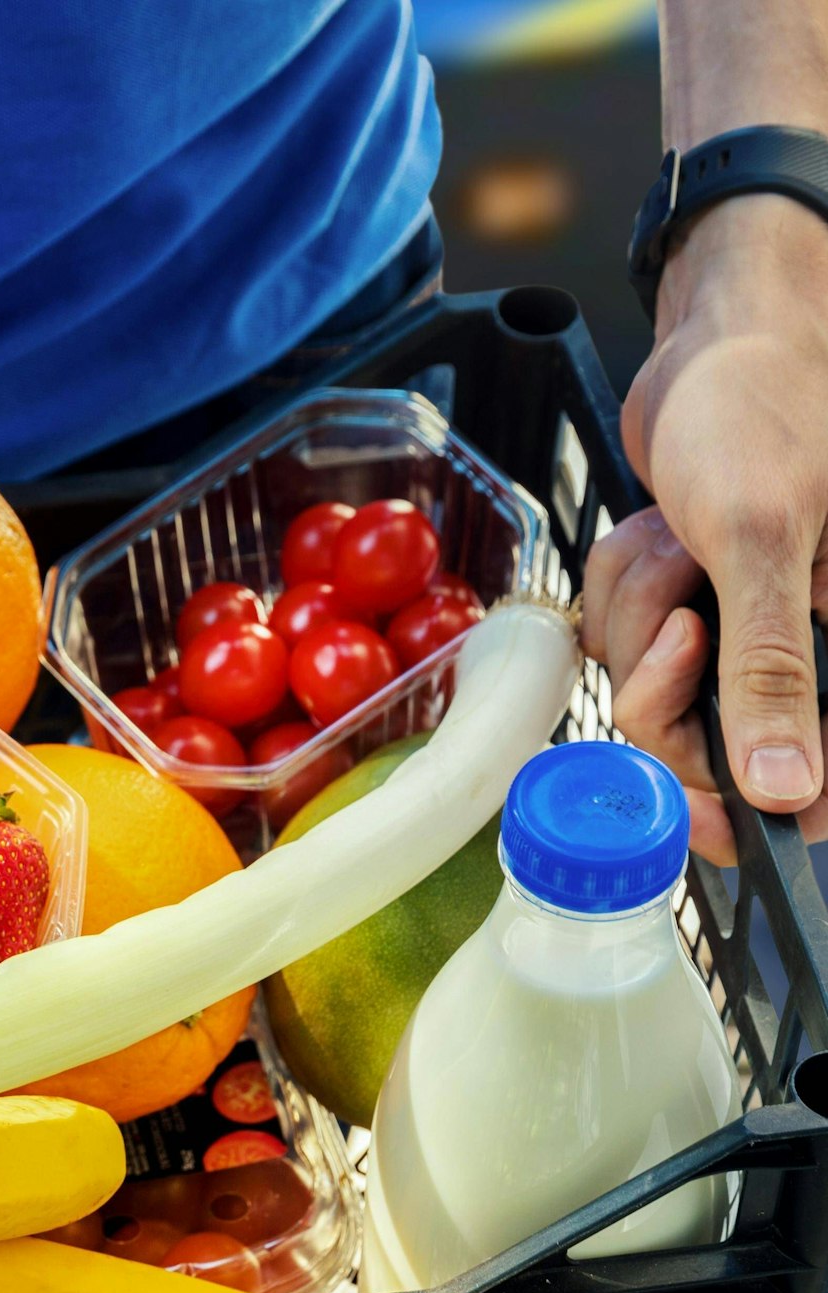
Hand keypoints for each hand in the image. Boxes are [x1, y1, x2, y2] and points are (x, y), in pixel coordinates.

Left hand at [584, 196, 827, 862]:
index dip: (740, 805)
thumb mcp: (763, 540)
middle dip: (665, 680)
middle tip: (683, 621)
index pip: (810, 777)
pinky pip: (621, 636)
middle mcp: (798, 645)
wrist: (720, 336)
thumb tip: (788, 786)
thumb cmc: (763, 409)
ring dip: (640, 608)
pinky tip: (659, 528)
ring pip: (645, 683)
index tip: (696, 820)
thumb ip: (771, 670)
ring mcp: (736, 627)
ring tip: (683, 536)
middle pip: (700, 741)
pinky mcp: (686, 601)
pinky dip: (621, 586)